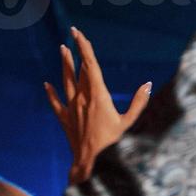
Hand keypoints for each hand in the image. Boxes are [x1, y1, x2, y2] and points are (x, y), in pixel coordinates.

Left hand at [45, 27, 151, 185]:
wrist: (91, 162)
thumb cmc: (112, 144)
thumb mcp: (128, 123)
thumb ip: (139, 103)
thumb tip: (148, 85)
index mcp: (98, 96)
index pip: (90, 66)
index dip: (84, 48)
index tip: (78, 33)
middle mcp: (82, 98)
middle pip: (79, 70)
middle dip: (77, 53)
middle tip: (73, 36)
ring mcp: (72, 108)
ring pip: (66, 81)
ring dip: (65, 65)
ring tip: (62, 50)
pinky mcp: (65, 119)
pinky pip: (56, 103)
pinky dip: (51, 93)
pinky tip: (47, 85)